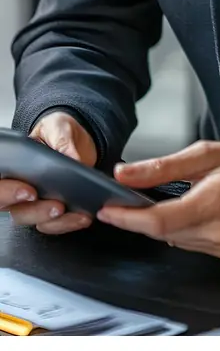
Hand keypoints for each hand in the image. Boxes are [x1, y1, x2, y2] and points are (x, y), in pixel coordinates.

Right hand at [1, 112, 96, 235]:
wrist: (78, 138)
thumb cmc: (58, 130)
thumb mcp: (58, 126)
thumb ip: (61, 139)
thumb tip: (71, 158)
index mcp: (14, 166)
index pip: (1, 185)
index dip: (8, 193)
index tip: (29, 192)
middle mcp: (20, 187)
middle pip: (16, 210)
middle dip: (34, 211)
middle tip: (56, 206)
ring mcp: (36, 201)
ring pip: (35, 221)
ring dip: (54, 220)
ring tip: (71, 210)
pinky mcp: (53, 209)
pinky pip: (54, 224)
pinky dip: (68, 223)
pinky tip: (82, 216)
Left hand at [97, 134, 219, 259]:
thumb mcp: (208, 152)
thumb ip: (163, 166)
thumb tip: (126, 173)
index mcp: (213, 203)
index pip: (156, 221)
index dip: (127, 218)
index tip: (107, 210)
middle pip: (163, 233)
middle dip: (142, 218)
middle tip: (128, 198)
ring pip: (177, 241)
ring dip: (164, 224)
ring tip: (164, 199)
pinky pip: (194, 245)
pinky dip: (184, 229)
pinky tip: (191, 210)